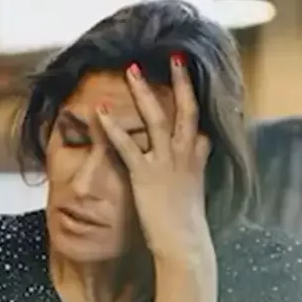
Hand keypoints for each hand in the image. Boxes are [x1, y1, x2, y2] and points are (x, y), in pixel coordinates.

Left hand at [97, 53, 215, 270]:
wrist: (185, 245)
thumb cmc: (187, 225)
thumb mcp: (195, 192)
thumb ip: (193, 171)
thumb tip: (193, 161)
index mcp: (197, 159)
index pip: (201, 123)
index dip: (196, 99)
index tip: (190, 77)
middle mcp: (186, 155)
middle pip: (187, 109)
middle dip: (180, 81)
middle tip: (174, 57)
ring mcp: (167, 163)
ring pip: (157, 118)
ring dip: (143, 92)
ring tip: (131, 70)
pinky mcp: (146, 175)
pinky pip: (127, 145)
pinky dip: (112, 127)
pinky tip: (100, 110)